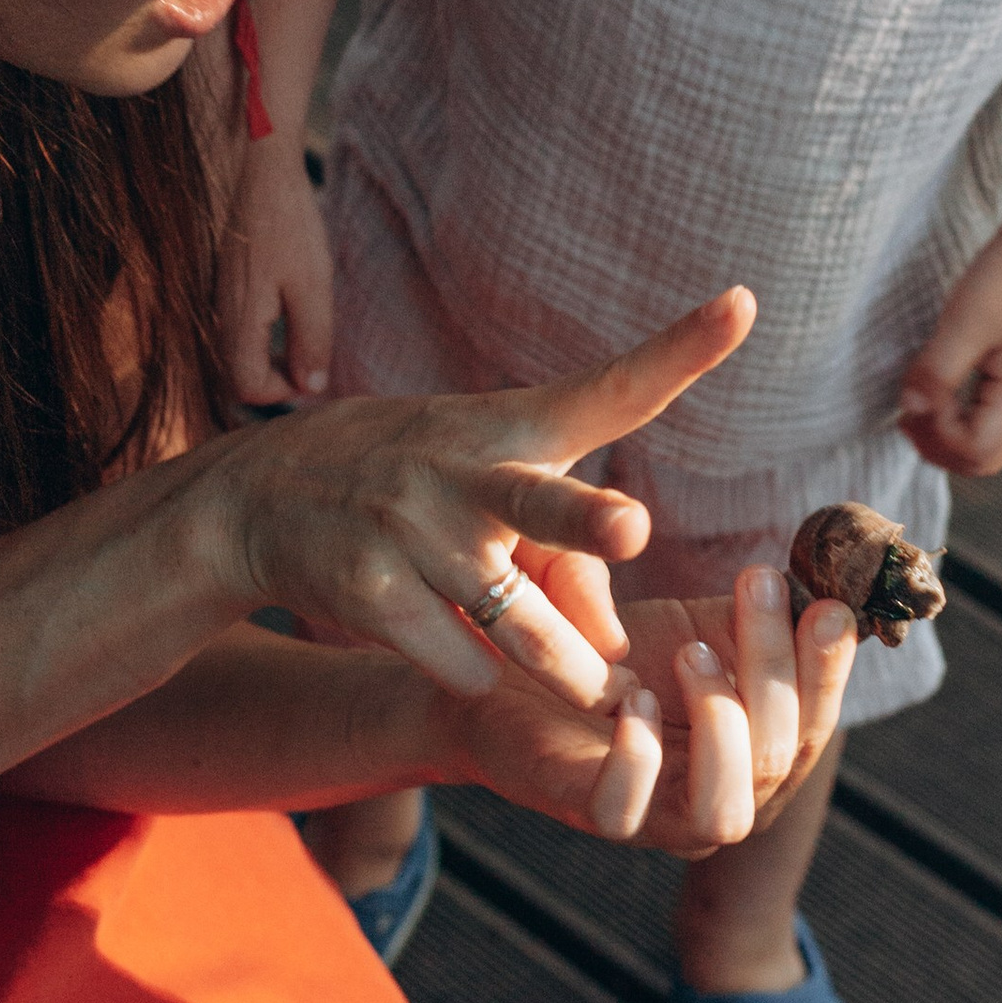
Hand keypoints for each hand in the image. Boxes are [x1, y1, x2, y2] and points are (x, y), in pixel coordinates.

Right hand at [210, 288, 757, 707]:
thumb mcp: (484, 488)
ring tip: (605, 698)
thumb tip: (615, 653)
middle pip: (542, 502)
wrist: (258, 496)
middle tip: (632, 528)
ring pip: (517, 621)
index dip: (678, 349)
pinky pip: (459, 659)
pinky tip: (475, 665)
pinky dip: (481, 674)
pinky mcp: (368, 588)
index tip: (743, 304)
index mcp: (511, 427)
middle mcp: (464, 470)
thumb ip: (563, 559)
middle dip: (587, 518)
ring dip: (569, 669)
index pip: (608, 388)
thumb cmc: (412, 488)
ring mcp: (411, 529)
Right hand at [224, 130, 334, 406]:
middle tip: (311, 358)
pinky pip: (235, 331)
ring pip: (235, 355)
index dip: (283, 391)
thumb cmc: (290, 223)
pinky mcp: (221, 288)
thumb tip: (312, 389)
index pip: (247, 387)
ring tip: (303, 336)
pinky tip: (287, 311)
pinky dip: (261, 337)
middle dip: (276, 378)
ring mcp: (217, 301)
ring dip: (269, 358)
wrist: (260, 171)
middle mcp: (219, 315)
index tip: (312, 369)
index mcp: (239, 319)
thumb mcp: (313, 286)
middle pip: (237, 378)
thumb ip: (312, 340)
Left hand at [449, 559, 857, 852]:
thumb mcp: (703, 623)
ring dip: (720, 726)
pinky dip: (637, 757)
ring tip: (691, 653)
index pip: (816, 729)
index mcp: (754, 757)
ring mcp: (652, 817)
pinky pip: (622, 812)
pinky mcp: (580, 808)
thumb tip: (840, 579)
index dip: (828, 671)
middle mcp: (717, 799)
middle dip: (772, 666)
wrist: (511, 670)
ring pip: (723, 812)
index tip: (826, 604)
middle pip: (778, 759)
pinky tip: (631, 700)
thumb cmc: (620, 656)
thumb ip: (768, 614)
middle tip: (754, 582)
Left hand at [897, 231, 1001, 476]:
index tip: (915, 400)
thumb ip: (936, 372)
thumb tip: (910, 409)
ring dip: (945, 437)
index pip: (975, 452)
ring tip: (916, 405)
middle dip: (938, 448)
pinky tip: (936, 393)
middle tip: (907, 415)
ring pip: (983, 447)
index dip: (937, 436)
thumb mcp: (963, 324)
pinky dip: (956, 421)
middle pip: (982, 461)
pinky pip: (986, 423)